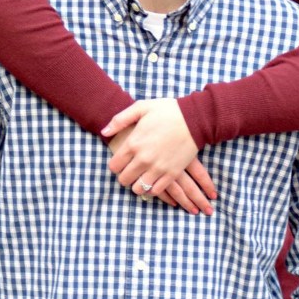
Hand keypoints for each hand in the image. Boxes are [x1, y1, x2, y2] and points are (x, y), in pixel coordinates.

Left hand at [103, 99, 216, 214]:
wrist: (195, 118)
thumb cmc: (167, 111)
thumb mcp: (141, 107)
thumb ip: (120, 120)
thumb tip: (104, 132)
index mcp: (133, 143)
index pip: (114, 166)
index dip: (115, 165)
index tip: (121, 162)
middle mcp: (143, 159)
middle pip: (124, 180)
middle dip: (124, 176)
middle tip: (130, 170)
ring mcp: (158, 168)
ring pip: (138, 188)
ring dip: (137, 184)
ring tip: (141, 177)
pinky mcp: (171, 174)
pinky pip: (155, 191)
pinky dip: (152, 189)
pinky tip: (153, 181)